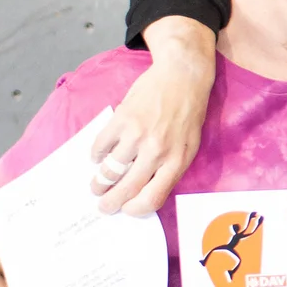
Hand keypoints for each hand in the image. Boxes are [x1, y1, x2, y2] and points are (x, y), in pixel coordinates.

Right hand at [91, 19, 215, 215]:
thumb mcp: (190, 146)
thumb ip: (170, 168)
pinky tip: (99, 157)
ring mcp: (137, 136)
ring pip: (110, 170)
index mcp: (176, 162)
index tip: (126, 209)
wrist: (182, 77)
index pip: (152, 198)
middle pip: (126, 189)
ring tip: (96, 185)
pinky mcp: (121, 119)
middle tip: (102, 205)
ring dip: (99, 182)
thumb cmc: (188, 114)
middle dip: (110, 202)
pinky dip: (96, 155)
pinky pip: (100, 146)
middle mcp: (157, 152)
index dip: (135, 209)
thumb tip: (145, 191)